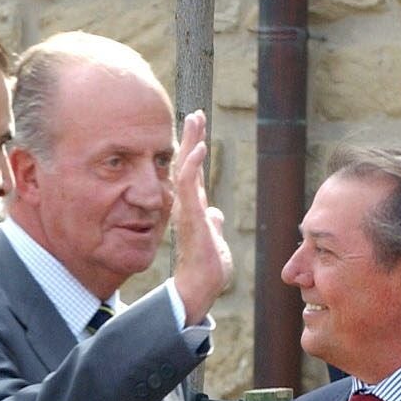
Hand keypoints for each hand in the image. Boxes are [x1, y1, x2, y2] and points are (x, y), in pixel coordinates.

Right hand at [171, 110, 232, 324]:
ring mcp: (187, 210)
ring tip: (196, 119)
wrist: (200, 286)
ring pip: (185, 168)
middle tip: (196, 114)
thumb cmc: (207, 268)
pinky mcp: (190, 216)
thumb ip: (213, 223)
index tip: (198, 128)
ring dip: (191, 143)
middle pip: (187, 164)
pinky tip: (199, 148)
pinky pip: (188, 185)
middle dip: (191, 138)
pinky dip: (193, 164)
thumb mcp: (215, 239)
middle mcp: (187, 206)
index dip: (195, 149)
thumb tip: (216, 213)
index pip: (193, 173)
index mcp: (193, 209)